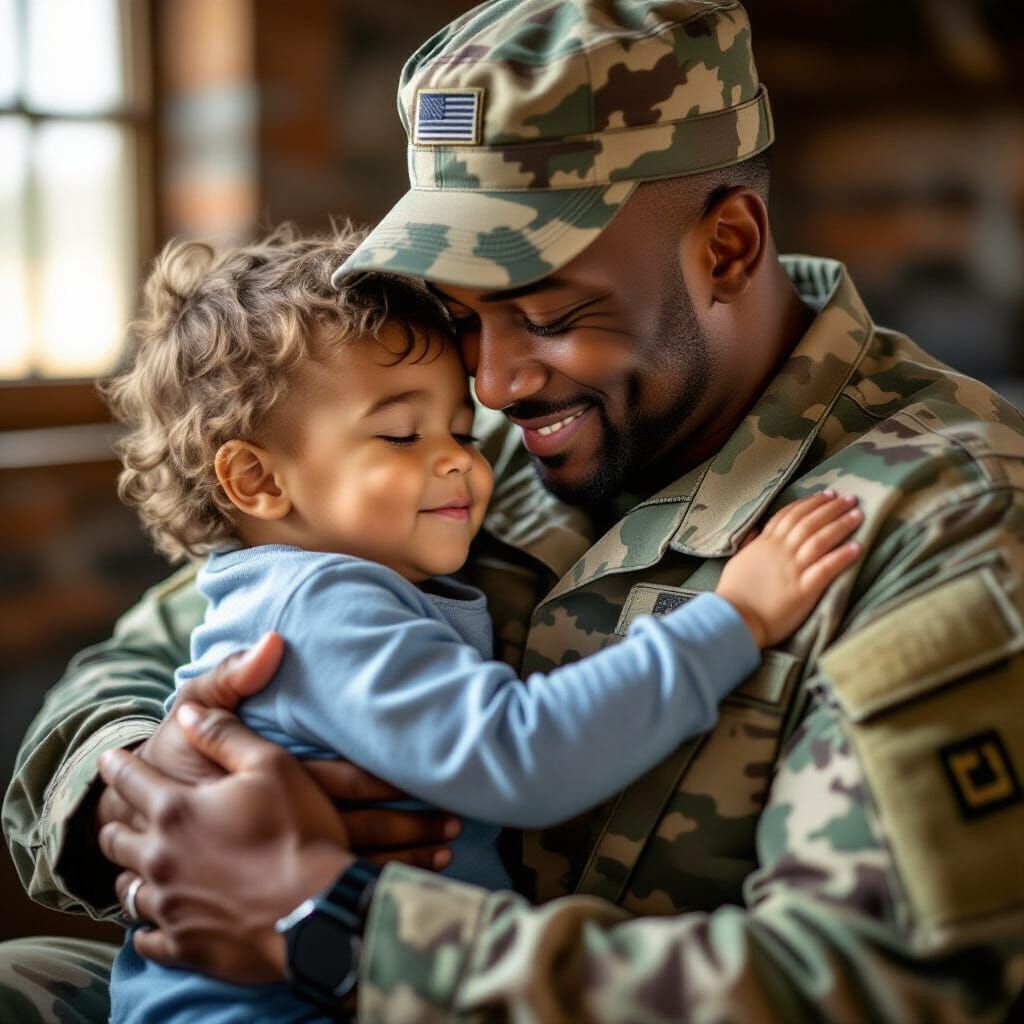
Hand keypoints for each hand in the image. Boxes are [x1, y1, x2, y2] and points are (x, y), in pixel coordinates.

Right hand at [98, 633, 458, 866]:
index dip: (388, 779)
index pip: (340, 780)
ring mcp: (273, 862)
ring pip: (347, 867)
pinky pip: (326, 891)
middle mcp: (276, 825)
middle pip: (356, 831)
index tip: (432, 773)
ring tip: (445, 855)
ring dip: (398, 862)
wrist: (127, 820)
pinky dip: (364, 890)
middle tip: (457, 823)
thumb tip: (276, 640)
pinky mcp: (268, 886)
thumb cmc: (169, 760)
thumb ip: (234, 676)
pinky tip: (397, 888)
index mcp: (268, 778)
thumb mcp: (190, 710)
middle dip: (409, 829)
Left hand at [98, 704, 352, 982]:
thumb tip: (186, 715)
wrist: (319, 911)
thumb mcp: (272, 765)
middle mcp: (161, 859)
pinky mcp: (184, 946)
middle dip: (115, 822)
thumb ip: (224, 735)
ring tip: (135, 869)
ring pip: (127, 890)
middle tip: (117, 816)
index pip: (129, 781)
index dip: (117, 766)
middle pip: (116, 839)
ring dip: (130, 874)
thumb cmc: (299, 831)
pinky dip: (146, 928)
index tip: (108, 758)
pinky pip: (146, 940)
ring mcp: (170, 907)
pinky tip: (152, 925)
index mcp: (176, 810)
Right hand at [717, 490, 861, 646]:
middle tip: (850, 499)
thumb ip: (751, 545)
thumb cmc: (734, 592)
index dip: (810, 503)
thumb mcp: (738, 561)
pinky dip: (841, 557)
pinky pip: (825, 569)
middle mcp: (781, 551)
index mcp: (766, 543)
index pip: (790, 515)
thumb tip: (756, 532)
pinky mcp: (803, 589)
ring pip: (820, 540)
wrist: (734, 617)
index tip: (827, 495)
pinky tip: (857, 547)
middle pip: (810, 522)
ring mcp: (793, 569)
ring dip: (840, 526)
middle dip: (831, 508)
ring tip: (858, 515)